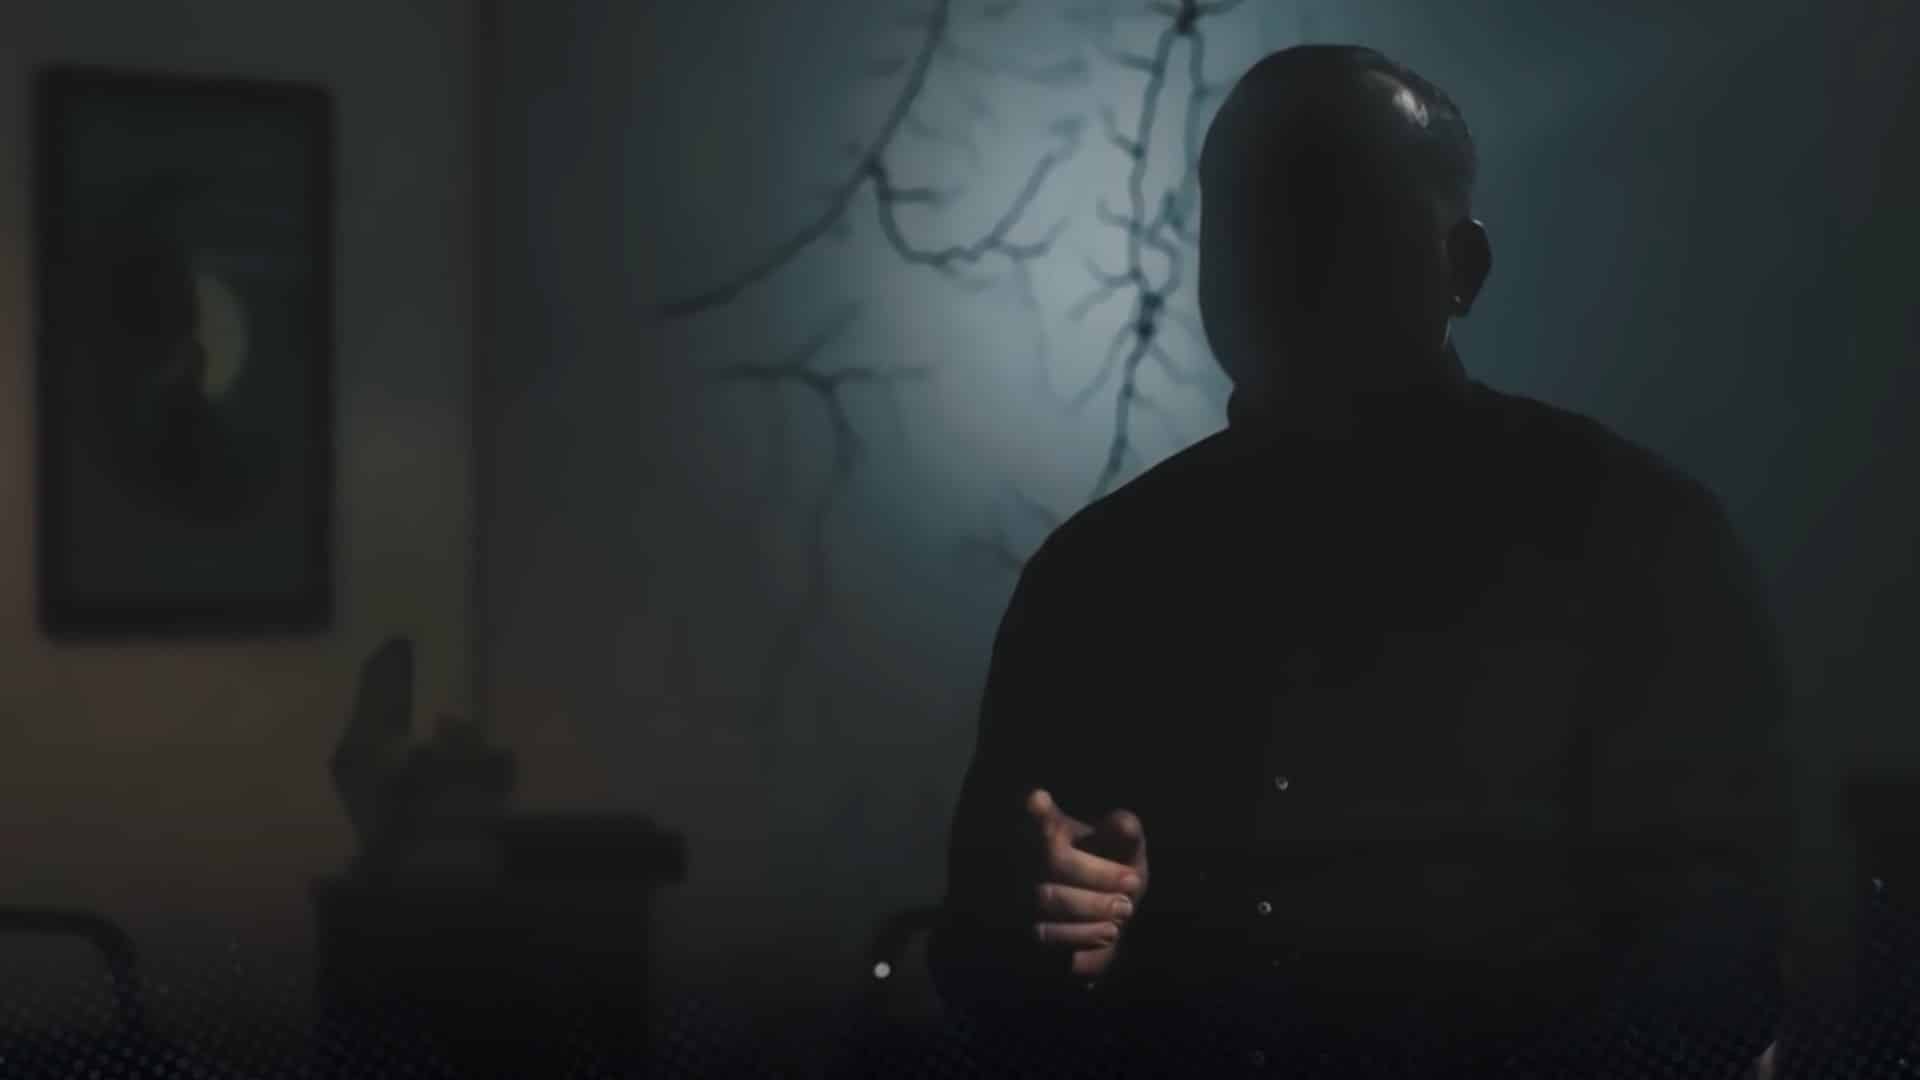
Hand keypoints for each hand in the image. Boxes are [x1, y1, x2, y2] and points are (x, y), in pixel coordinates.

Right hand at [1023, 788, 1148, 980]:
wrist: (1108, 925)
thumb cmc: (1114, 875)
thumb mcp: (1125, 853)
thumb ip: (1125, 836)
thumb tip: (1124, 823)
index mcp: (1053, 830)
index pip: (1039, 818)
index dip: (1038, 812)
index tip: (1039, 799)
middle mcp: (1030, 860)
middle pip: (1054, 860)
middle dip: (1098, 874)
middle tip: (1133, 883)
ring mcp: (1024, 895)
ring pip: (1048, 898)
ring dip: (1094, 906)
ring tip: (1125, 909)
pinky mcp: (1028, 931)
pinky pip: (1049, 935)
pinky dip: (1086, 934)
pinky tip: (1110, 931)